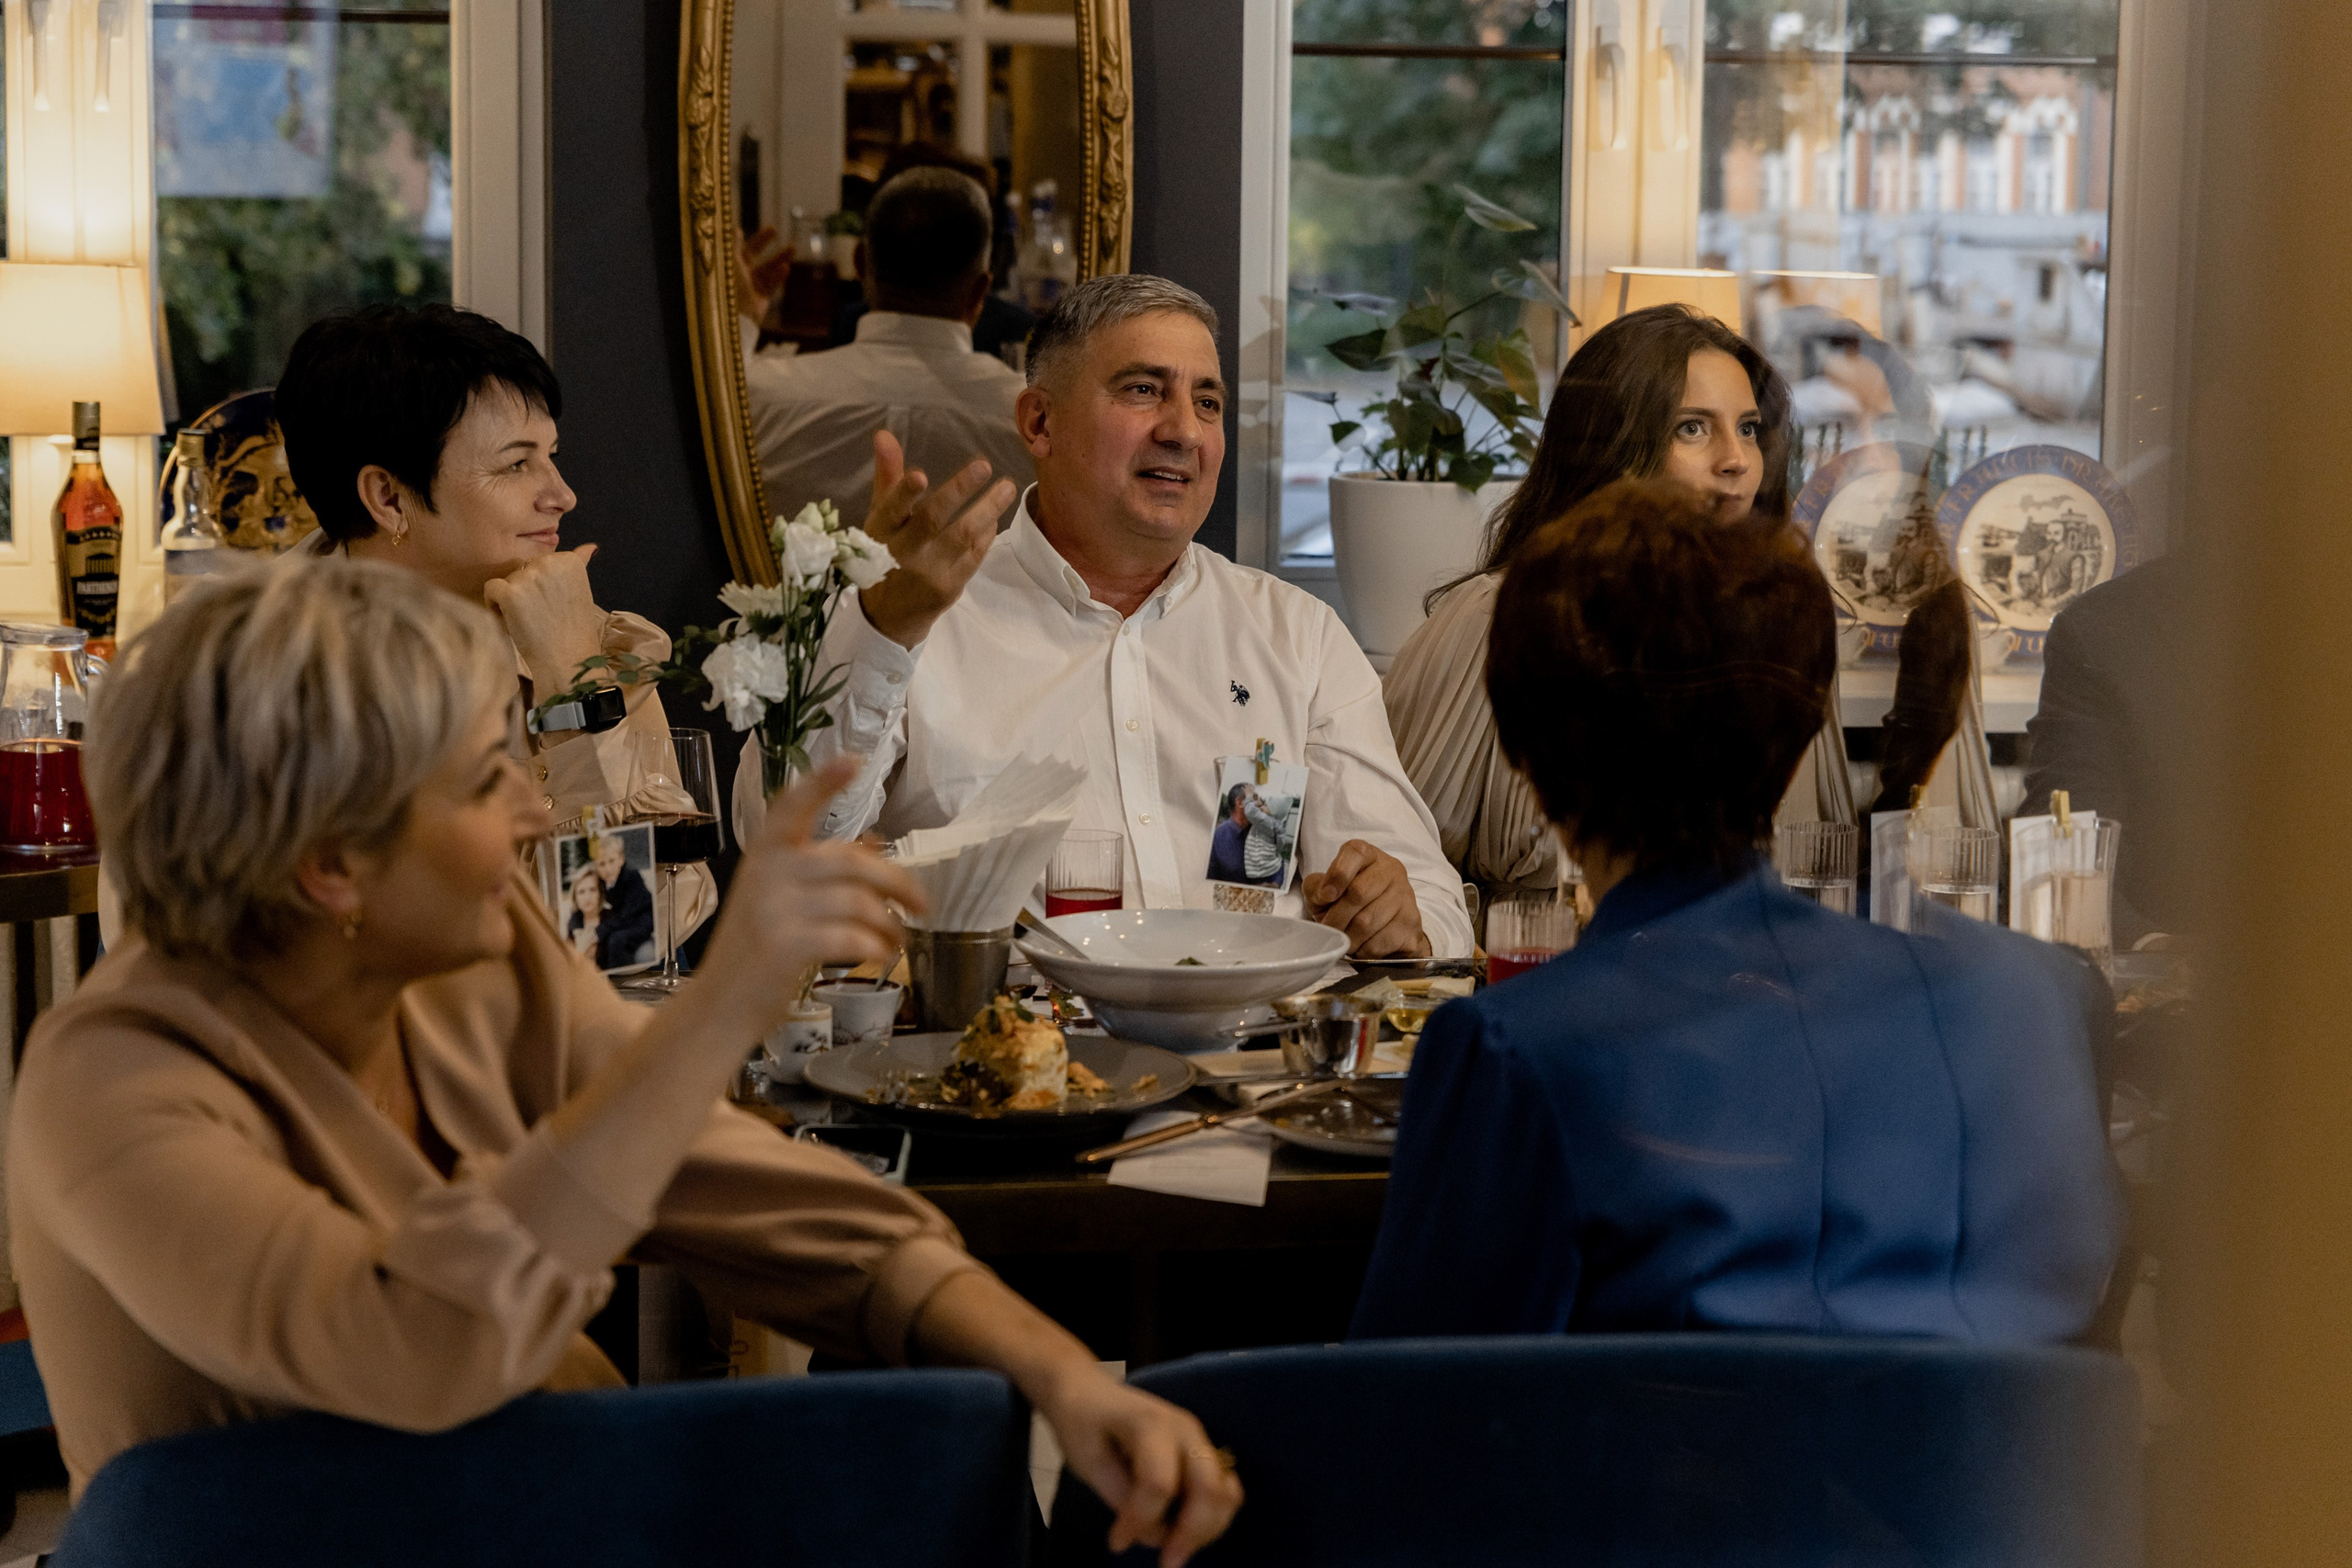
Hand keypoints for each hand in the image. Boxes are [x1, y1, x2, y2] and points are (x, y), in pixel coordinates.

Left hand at [484, 546, 606, 706]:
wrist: (568, 661)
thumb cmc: (574, 630)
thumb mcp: (581, 591)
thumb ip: (580, 564)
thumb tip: (590, 546)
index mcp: (568, 560)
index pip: (540, 564)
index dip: (541, 585)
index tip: (552, 604)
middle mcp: (549, 563)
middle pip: (522, 569)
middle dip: (525, 590)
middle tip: (540, 615)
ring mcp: (529, 577)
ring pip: (506, 580)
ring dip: (511, 600)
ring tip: (529, 621)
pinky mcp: (510, 593)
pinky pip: (491, 589)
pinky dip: (494, 605)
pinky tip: (510, 621)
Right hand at [699, 756, 924, 1032]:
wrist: (718, 1007)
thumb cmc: (755, 951)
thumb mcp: (780, 899)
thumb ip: (822, 872)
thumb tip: (876, 846)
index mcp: (764, 854)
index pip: (792, 806)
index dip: (822, 783)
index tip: (851, 762)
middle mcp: (767, 873)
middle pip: (853, 863)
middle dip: (898, 883)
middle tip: (922, 905)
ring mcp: (773, 910)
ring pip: (859, 904)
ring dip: (889, 924)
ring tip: (896, 939)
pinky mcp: (784, 947)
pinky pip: (850, 938)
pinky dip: (875, 947)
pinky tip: (879, 955)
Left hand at [735, 225, 790, 326]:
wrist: (736, 317)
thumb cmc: (730, 288)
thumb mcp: (731, 262)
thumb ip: (733, 245)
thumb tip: (734, 228)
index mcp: (730, 265)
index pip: (738, 247)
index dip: (741, 237)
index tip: (745, 228)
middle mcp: (740, 274)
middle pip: (753, 254)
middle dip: (764, 241)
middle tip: (774, 229)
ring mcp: (751, 287)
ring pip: (767, 269)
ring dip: (780, 257)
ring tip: (793, 247)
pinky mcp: (761, 300)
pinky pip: (771, 285)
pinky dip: (779, 277)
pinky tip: (787, 268)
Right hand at [857, 429, 1017, 647]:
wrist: (890, 614)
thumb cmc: (886, 552)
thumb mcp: (881, 518)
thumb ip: (887, 476)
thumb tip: (884, 434)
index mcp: (879, 532)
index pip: (890, 510)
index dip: (903, 494)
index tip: (920, 475)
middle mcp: (901, 553)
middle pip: (932, 520)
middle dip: (958, 491)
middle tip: (983, 465)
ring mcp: (927, 573)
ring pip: (961, 536)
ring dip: (988, 509)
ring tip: (1007, 487)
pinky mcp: (949, 588)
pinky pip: (974, 555)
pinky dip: (986, 534)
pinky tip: (995, 517)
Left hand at [1037, 1364, 1243, 1567]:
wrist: (1089, 1391)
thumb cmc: (1082, 1422)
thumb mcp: (1086, 1459)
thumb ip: (1120, 1496)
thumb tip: (1152, 1534)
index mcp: (1151, 1425)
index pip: (1158, 1483)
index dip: (1140, 1520)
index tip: (1116, 1543)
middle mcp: (1186, 1430)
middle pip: (1208, 1488)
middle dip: (1191, 1534)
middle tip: (1166, 1563)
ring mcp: (1200, 1440)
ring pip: (1226, 1492)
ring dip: (1206, 1530)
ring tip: (1174, 1550)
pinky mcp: (1203, 1453)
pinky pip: (1225, 1491)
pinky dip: (1213, 1518)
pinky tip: (1185, 1532)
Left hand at [1301, 840, 1430, 957]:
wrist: (1384, 925)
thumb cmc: (1347, 902)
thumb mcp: (1324, 890)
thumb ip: (1316, 886)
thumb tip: (1324, 894)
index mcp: (1367, 855)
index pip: (1354, 853)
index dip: (1337, 875)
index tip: (1325, 896)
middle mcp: (1390, 870)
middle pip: (1358, 893)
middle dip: (1336, 917)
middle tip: (1329, 929)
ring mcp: (1405, 895)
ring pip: (1368, 922)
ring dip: (1348, 937)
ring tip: (1343, 939)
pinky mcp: (1411, 922)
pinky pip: (1380, 941)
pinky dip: (1363, 949)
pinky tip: (1361, 945)